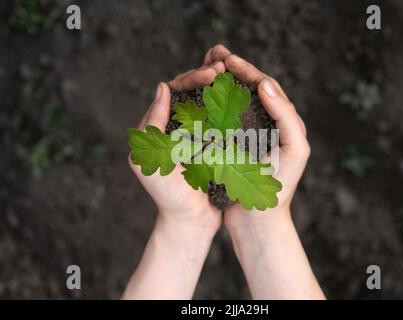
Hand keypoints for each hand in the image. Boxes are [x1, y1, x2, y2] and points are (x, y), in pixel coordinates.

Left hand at [128, 62, 227, 233]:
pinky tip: (241, 96)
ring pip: (207, 102)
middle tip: (225, 67)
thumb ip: (152, 124)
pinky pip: (220, 120)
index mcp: (159, 126)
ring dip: (219, 87)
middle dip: (207, 76)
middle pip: (191, 92)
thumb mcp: (150, 159)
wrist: (190, 220)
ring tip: (234, 73)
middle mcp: (176, 126)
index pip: (174, 92)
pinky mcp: (213, 145)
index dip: (192, 78)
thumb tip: (162, 86)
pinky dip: (228, 106)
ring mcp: (196, 134)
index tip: (212, 72)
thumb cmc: (168, 194)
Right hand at [203, 45, 322, 298]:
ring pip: (234, 102)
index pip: (267, 87)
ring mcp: (248, 135)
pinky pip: (221, 121)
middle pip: (249, 89)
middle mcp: (266, 125)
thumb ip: (286, 116)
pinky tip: (198, 99)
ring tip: (204, 70)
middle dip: (232, 70)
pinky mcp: (231, 148)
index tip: (228, 59)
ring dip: (220, 84)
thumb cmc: (279, 187)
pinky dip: (211, 106)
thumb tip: (265, 84)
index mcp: (283, 121)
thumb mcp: (294, 150)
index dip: (248, 70)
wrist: (259, 220)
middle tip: (214, 55)